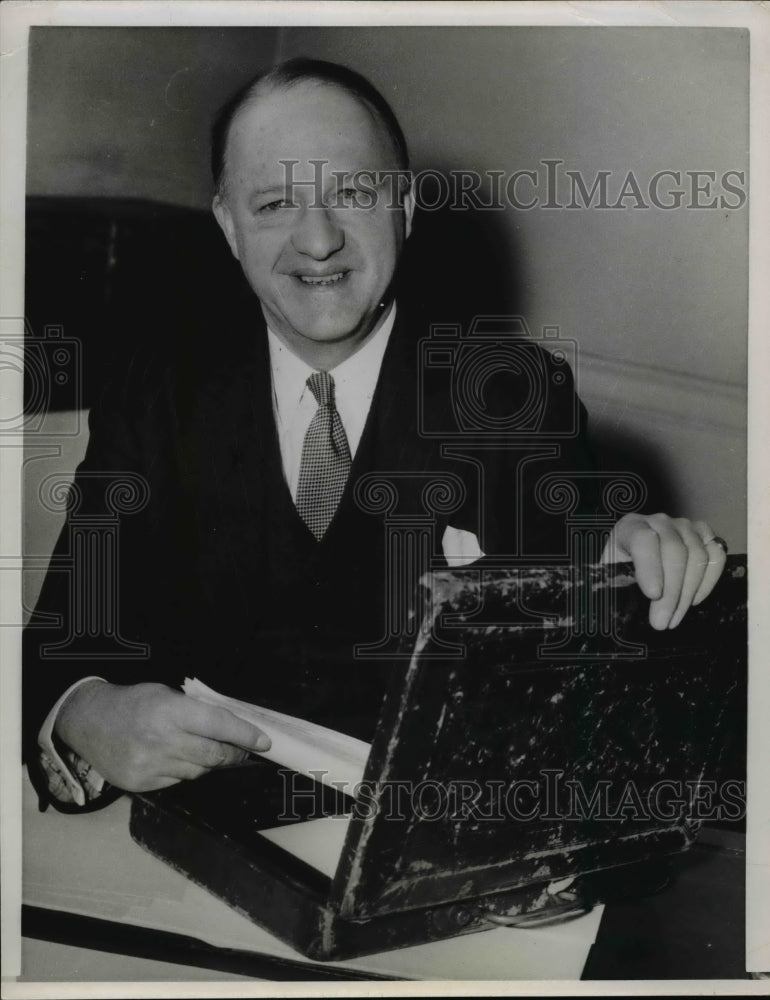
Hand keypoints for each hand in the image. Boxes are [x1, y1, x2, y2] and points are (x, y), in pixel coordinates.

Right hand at [55, 681, 271, 792]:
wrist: (88, 722)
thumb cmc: (133, 702)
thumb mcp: (166, 693)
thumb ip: (196, 711)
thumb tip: (232, 729)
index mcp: (170, 711)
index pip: (219, 724)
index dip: (246, 734)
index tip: (264, 741)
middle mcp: (162, 740)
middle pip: (214, 755)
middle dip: (234, 754)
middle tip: (243, 751)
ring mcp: (150, 765)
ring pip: (199, 771)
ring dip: (210, 763)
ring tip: (208, 751)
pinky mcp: (141, 784)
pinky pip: (178, 781)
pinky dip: (185, 771)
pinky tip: (178, 759)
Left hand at [602, 513, 726, 629]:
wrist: (635, 561)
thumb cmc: (620, 570)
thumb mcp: (610, 575)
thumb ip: (616, 583)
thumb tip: (631, 606)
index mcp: (631, 526)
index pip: (643, 539)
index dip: (650, 567)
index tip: (652, 594)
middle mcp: (659, 521)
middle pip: (675, 551)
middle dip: (670, 591)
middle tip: (661, 621)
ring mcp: (685, 526)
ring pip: (697, 555)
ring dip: (688, 592)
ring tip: (674, 618)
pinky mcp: (705, 535)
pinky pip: (717, 555)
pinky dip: (709, 581)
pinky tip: (693, 600)